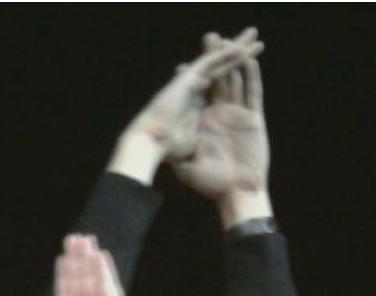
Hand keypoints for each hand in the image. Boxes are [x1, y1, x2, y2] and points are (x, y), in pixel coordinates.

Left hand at [25, 235, 142, 295]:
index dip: (64, 278)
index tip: (61, 260)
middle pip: (80, 283)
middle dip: (76, 262)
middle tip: (73, 239)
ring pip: (92, 280)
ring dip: (87, 260)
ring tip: (83, 239)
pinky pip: (108, 286)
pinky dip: (103, 270)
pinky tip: (98, 254)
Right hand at [110, 30, 260, 182]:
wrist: (147, 145)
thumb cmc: (166, 154)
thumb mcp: (190, 151)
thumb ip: (200, 147)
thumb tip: (205, 155)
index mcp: (197, 112)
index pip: (217, 92)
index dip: (230, 82)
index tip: (243, 77)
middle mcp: (196, 95)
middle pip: (221, 73)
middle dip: (236, 59)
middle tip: (252, 44)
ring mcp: (192, 85)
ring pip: (218, 62)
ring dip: (235, 48)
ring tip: (253, 35)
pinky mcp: (189, 80)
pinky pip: (212, 63)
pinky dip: (225, 53)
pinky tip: (242, 46)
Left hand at [170, 35, 268, 203]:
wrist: (236, 192)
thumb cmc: (212, 185)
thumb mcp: (187, 169)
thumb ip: (175, 156)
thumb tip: (156, 152)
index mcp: (204, 123)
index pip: (197, 96)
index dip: (190, 80)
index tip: (180, 67)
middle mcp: (220, 114)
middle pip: (217, 79)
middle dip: (214, 58)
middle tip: (208, 37)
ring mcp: (237, 114)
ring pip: (236, 80)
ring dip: (233, 60)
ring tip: (229, 40)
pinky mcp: (253, 118)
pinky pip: (252, 93)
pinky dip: (251, 77)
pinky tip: (248, 61)